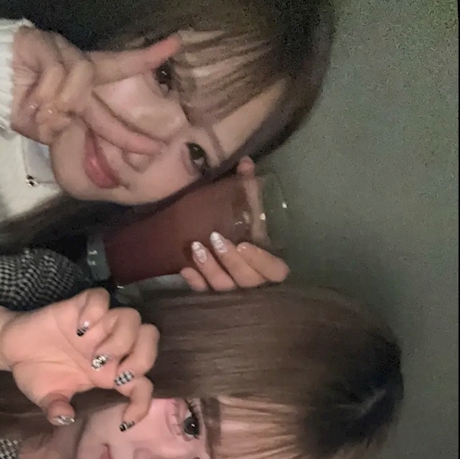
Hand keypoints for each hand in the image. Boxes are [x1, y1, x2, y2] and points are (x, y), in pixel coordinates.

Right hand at [0, 287, 157, 426]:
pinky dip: (95, 310)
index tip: (126, 420)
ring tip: (95, 354)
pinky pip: (101, 297)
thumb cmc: (35, 372)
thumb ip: (56, 409)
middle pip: (149, 340)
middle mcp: (110, 347)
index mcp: (108, 373)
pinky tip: (78, 327)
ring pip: (132, 318)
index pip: (142, 385)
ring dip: (121, 338)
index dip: (142, 404)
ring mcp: (97, 325)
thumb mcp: (46, 398)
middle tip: (116, 374)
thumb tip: (64, 418)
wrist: (13, 348)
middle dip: (142, 358)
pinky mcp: (80, 306)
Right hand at [12, 27, 179, 153]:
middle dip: (124, 131)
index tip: (175, 44)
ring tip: (37, 111)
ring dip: (56, 108)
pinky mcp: (42, 43)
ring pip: (78, 87)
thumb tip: (64, 123)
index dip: (145, 58)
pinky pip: (56, 79)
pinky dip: (42, 99)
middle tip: (151, 151)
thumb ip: (59, 128)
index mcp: (82, 80)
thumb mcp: (43, 123)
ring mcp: (60, 50)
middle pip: (103, 84)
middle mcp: (77, 62)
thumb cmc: (15, 100)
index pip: (118, 67)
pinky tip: (28, 100)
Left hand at [179, 158, 289, 291]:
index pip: (276, 272)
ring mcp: (234, 291)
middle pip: (246, 280)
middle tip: (215, 237)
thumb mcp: (248, 209)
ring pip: (224, 287)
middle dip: (230, 260)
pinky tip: (184, 268)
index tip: (245, 242)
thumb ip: (250, 189)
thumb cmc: (243, 227)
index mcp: (270, 263)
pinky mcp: (213, 296)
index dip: (262, 261)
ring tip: (196, 248)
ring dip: (209, 269)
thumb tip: (245, 162)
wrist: (225, 244)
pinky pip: (204, 293)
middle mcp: (255, 281)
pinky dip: (195, 282)